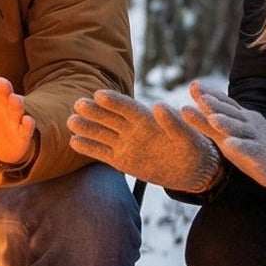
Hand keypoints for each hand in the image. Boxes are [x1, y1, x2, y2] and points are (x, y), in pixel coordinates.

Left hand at [0, 66, 36, 166]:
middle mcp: (1, 103)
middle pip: (4, 90)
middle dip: (3, 86)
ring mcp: (13, 117)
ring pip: (16, 106)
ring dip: (16, 102)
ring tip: (13, 99)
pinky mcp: (21, 133)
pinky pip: (26, 128)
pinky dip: (27, 124)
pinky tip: (26, 121)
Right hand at [68, 89, 219, 191]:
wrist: (192, 170)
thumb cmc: (194, 149)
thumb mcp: (188, 136)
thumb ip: (173, 123)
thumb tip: (158, 106)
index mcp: (149, 119)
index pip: (128, 107)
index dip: (115, 101)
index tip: (99, 94)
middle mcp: (134, 129)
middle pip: (110, 117)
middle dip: (95, 111)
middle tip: (78, 104)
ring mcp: (126, 144)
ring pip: (103, 133)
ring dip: (87, 127)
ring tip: (70, 121)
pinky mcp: (122, 160)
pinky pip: (102, 152)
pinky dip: (89, 147)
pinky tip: (73, 141)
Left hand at [182, 83, 265, 194]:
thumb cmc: (250, 144)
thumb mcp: (226, 133)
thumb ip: (205, 122)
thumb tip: (183, 108)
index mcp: (239, 117)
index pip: (224, 103)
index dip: (210, 94)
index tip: (194, 86)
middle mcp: (248, 123)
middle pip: (231, 113)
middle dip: (216, 105)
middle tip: (201, 97)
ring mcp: (256, 137)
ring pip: (240, 129)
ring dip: (227, 123)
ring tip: (213, 119)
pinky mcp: (261, 154)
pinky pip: (251, 149)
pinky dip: (241, 146)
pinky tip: (230, 144)